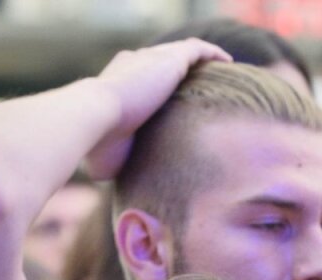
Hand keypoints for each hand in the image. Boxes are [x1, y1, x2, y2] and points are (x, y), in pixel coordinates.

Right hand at [85, 39, 230, 179]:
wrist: (94, 119)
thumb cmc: (97, 145)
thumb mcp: (108, 158)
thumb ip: (123, 162)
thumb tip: (130, 187)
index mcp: (115, 81)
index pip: (138, 77)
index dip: (154, 87)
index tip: (169, 103)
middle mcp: (133, 64)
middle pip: (160, 62)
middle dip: (177, 72)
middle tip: (196, 89)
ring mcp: (151, 58)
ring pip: (180, 52)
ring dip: (199, 60)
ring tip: (219, 71)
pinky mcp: (169, 59)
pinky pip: (197, 49)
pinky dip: (211, 53)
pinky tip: (227, 61)